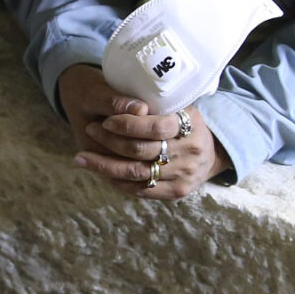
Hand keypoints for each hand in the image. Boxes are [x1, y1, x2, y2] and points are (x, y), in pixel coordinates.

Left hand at [55, 64, 222, 201]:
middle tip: (90, 129)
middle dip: (110, 141)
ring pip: (136, 173)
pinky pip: (141, 189)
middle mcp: (189, 151)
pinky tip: (99, 172)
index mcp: (190, 125)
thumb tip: (131, 106)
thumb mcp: (179, 104)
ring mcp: (184, 174)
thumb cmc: (186, 123)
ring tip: (81, 158)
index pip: (155, 127)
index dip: (127, 124)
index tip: (106, 119)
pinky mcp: (176, 191)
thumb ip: (156, 102)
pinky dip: (117, 180)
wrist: (212, 152)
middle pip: (141, 151)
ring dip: (105, 166)